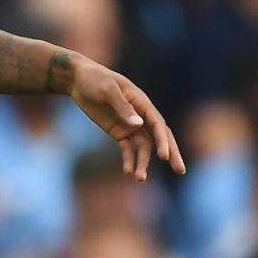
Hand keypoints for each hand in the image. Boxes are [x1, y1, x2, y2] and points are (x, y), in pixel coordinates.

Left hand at [65, 56, 184, 180]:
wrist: (78, 79)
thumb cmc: (94, 79)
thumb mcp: (107, 90)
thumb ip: (122, 107)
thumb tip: (138, 124)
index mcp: (142, 102)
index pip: (158, 124)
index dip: (163, 141)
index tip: (164, 157)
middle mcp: (141, 115)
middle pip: (160, 137)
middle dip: (170, 153)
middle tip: (180, 170)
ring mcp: (130, 124)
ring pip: (143, 146)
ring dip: (143, 162)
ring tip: (140, 179)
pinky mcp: (118, 131)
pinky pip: (127, 148)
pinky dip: (128, 160)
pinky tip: (127, 172)